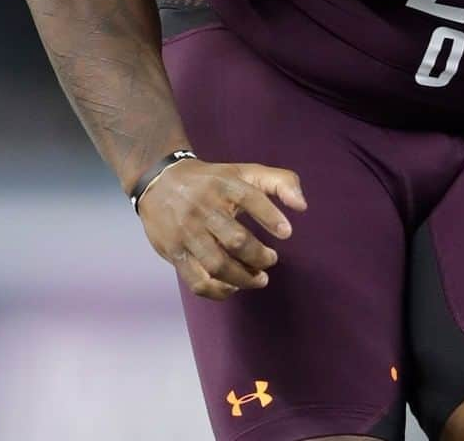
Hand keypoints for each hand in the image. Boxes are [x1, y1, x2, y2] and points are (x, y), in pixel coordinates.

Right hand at [138, 160, 307, 300]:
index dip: (270, 216)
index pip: (250, 198)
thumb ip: (279, 182)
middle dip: (259, 256)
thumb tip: (303, 206)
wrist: (160, 181)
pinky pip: (197, 281)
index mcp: (225, 185)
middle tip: (271, 260)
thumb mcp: (245, 171)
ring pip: (217, 264)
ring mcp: (187, 233)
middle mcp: (204, 208)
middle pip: (235, 239)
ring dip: (243, 278)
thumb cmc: (213, 180)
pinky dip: (218, 291)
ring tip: (260, 279)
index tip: (287, 233)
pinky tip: (233, 288)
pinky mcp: (174, 253)